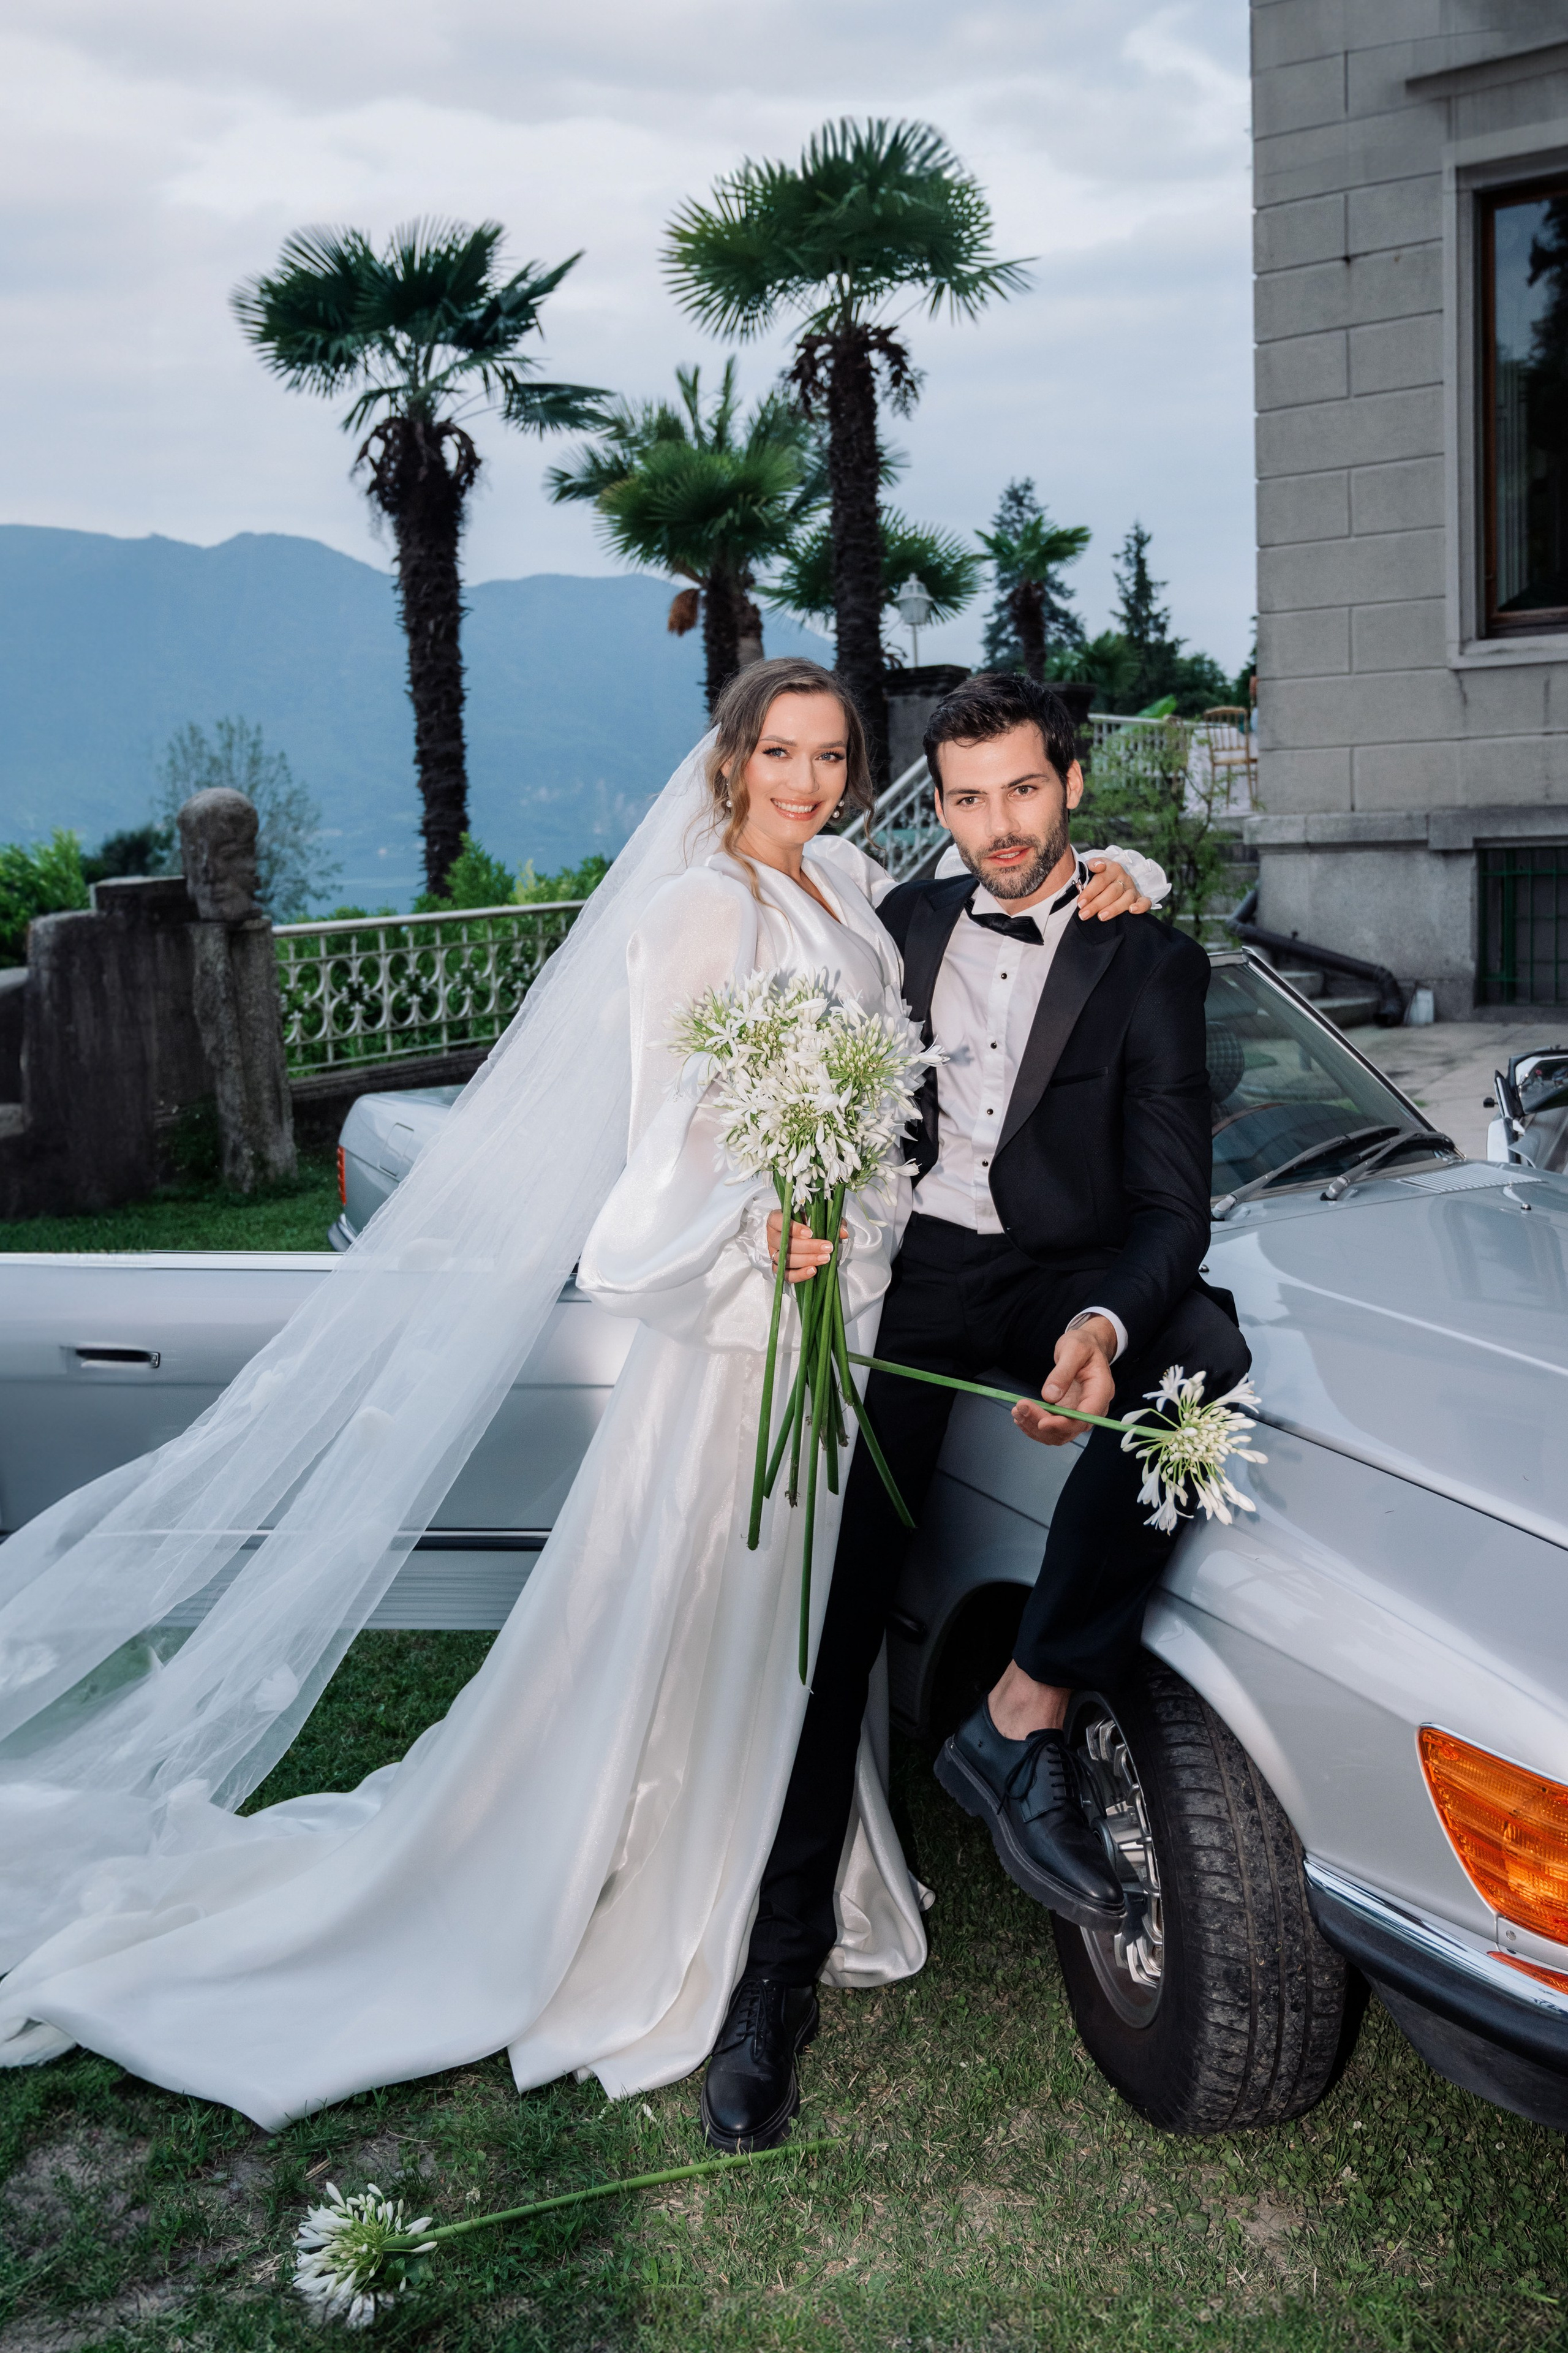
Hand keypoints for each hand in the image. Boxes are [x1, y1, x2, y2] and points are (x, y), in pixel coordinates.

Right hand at [766, 1211, 847, 1283]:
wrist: (798, 1238)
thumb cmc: (806, 1224)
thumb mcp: (818, 1218)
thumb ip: (830, 1221)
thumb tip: (843, 1232)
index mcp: (776, 1220)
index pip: (777, 1221)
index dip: (793, 1228)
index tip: (811, 1232)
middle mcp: (771, 1236)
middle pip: (784, 1243)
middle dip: (808, 1246)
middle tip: (827, 1247)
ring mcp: (773, 1253)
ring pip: (785, 1259)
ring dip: (807, 1260)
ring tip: (825, 1258)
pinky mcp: (778, 1268)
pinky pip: (786, 1274)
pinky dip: (800, 1274)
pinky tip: (813, 1270)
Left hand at [1012, 1318, 1116, 1445]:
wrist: (1086, 1345)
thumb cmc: (1083, 1344)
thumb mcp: (1074, 1349)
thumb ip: (1063, 1371)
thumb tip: (1050, 1396)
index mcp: (1101, 1391)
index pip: (1084, 1418)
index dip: (1063, 1425)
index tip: (1041, 1422)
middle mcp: (1093, 1407)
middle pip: (1069, 1429)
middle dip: (1042, 1424)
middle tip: (1020, 1408)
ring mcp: (1080, 1412)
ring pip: (1059, 1433)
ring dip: (1035, 1427)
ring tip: (1017, 1411)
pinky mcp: (1068, 1413)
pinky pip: (1053, 1427)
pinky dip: (1036, 1425)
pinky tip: (1022, 1416)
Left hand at [1078, 857, 1150, 921]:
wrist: (1112, 877)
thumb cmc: (1098, 876)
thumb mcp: (1092, 866)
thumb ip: (1092, 864)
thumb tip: (1098, 866)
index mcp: (1112, 868)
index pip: (1101, 880)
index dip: (1090, 892)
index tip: (1080, 903)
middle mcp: (1124, 878)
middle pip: (1112, 892)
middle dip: (1096, 904)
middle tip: (1083, 915)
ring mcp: (1132, 888)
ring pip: (1126, 899)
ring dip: (1113, 909)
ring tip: (1101, 917)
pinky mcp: (1139, 898)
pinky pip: (1145, 902)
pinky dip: (1141, 907)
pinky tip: (1132, 911)